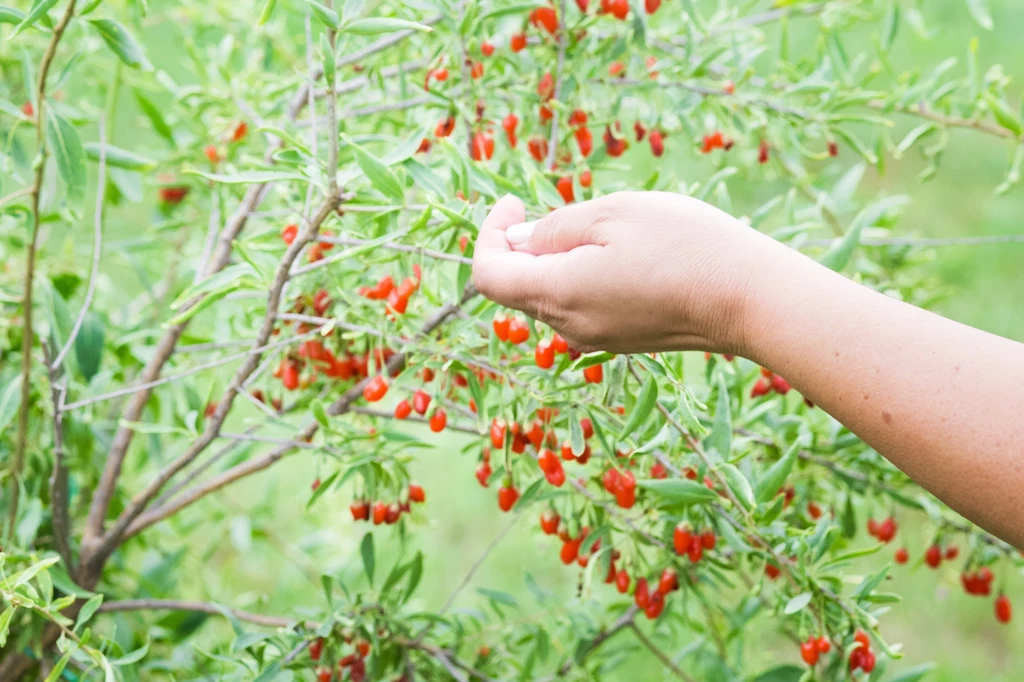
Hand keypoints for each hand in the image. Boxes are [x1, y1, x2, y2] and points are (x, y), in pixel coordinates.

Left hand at [472, 191, 783, 354]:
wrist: (749, 299)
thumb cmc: (683, 245)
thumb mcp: (612, 215)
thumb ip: (554, 228)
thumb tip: (517, 240)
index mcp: (557, 295)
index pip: (488, 275)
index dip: (488, 235)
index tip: (514, 202)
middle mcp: (568, 327)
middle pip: (519, 286)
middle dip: (524, 243)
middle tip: (562, 207)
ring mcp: (596, 339)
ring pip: (552, 296)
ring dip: (558, 259)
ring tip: (604, 228)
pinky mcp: (622, 340)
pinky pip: (583, 307)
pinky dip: (583, 277)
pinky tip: (624, 255)